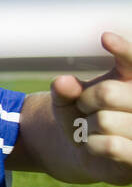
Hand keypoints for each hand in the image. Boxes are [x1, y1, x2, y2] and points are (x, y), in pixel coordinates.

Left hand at [47, 31, 131, 184]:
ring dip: (88, 126)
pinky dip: (92, 144)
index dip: (123, 49)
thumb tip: (63, 83)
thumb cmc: (82, 115)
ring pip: (107, 121)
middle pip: (107, 93)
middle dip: (85, 101)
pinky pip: (111, 145)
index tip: (105, 37)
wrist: (87, 149)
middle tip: (85, 108)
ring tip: (94, 128)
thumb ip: (64, 88)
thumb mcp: (67, 98)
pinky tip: (95, 144)